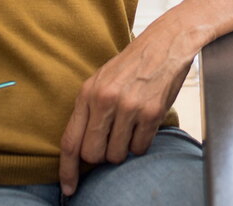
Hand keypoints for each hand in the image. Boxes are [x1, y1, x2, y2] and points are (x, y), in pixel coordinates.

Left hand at [58, 29, 191, 195]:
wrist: (165, 43)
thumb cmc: (131, 65)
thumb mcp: (101, 81)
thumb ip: (89, 111)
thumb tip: (80, 150)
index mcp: (87, 92)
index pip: (70, 141)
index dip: (67, 170)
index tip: (69, 188)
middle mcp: (105, 100)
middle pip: (93, 155)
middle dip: (101, 156)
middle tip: (111, 140)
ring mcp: (128, 107)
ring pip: (116, 156)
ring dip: (122, 149)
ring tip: (129, 125)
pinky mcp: (151, 113)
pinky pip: (139, 149)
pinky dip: (140, 143)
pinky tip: (143, 123)